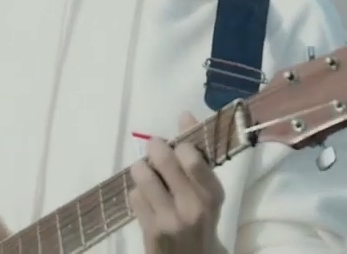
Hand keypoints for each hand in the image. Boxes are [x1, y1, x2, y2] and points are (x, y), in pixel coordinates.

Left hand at [129, 112, 225, 253]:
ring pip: (143, 176)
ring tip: (145, 170)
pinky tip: (145, 196)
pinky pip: (134, 196)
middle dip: (155, 149)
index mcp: (212, 192)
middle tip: (154, 147)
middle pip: (165, 161)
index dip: (180, 144)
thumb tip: (184, 115)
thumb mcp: (208, 189)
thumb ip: (198, 153)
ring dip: (141, 169)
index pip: (193, 158)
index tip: (177, 145)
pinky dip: (137, 191)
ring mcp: (170, 219)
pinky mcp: (150, 230)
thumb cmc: (201, 217)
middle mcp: (193, 206)